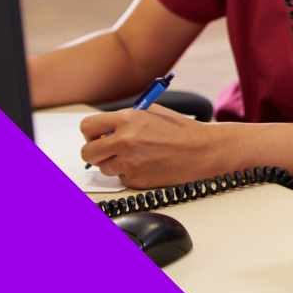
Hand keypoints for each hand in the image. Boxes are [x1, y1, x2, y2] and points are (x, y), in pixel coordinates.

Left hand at [79, 104, 235, 187]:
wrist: (204, 151)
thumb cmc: (182, 131)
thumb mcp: (154, 112)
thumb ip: (126, 118)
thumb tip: (105, 127)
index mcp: (128, 119)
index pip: (87, 127)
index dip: (91, 133)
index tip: (97, 136)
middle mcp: (124, 141)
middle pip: (88, 152)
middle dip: (96, 151)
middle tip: (109, 150)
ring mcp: (129, 162)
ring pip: (104, 168)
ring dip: (115, 164)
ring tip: (137, 157)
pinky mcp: (136, 179)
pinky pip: (121, 178)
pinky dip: (130, 174)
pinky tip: (148, 165)